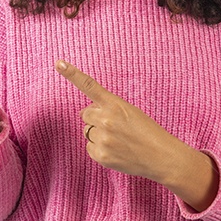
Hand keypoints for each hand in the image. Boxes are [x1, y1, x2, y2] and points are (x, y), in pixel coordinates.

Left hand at [55, 59, 181, 180]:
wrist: (161, 157)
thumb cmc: (148, 132)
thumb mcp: (131, 112)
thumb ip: (107, 109)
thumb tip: (84, 114)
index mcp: (115, 104)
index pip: (89, 86)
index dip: (72, 74)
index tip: (59, 63)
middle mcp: (106, 120)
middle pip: (86, 115)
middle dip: (95, 119)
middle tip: (114, 126)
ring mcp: (102, 139)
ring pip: (88, 132)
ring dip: (98, 134)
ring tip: (119, 140)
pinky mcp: (101, 156)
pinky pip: (90, 148)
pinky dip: (99, 149)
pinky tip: (116, 150)